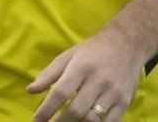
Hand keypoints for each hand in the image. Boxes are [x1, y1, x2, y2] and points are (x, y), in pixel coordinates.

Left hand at [27, 29, 145, 120]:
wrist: (126, 44)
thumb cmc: (93, 51)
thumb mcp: (69, 55)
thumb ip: (49, 74)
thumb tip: (30, 90)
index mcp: (81, 66)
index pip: (61, 92)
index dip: (46, 109)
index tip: (36, 121)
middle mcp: (98, 80)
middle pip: (76, 109)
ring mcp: (113, 92)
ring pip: (92, 119)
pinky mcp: (124, 101)